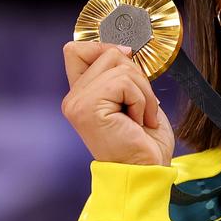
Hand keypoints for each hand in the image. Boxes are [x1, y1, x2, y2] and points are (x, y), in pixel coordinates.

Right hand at [61, 41, 174, 165]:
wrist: (147, 172)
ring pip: (120, 65)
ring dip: (143, 92)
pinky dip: (142, 101)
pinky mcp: (87, 108)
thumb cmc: (145, 142)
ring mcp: (77, 103)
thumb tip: (124, 48)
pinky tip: (138, 123)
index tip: (130, 72)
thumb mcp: (134, 99)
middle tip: (142, 106)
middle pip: (108, 53)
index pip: (78, 49)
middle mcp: (73, 98)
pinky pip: (124, 82)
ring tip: (142, 118)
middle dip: (137, 76)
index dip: (107, 50)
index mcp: (81, 95)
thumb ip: (121, 74)